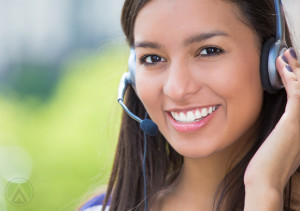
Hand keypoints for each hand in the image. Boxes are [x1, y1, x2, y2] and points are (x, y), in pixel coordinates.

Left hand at [244, 48, 299, 209]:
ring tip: (287, 55)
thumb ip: (282, 133)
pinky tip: (283, 66)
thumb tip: (278, 126)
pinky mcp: (292, 122)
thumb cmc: (267, 166)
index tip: (291, 69)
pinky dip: (290, 78)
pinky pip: (295, 94)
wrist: (264, 181)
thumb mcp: (277, 145)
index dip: (299, 81)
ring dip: (296, 70)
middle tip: (291, 56)